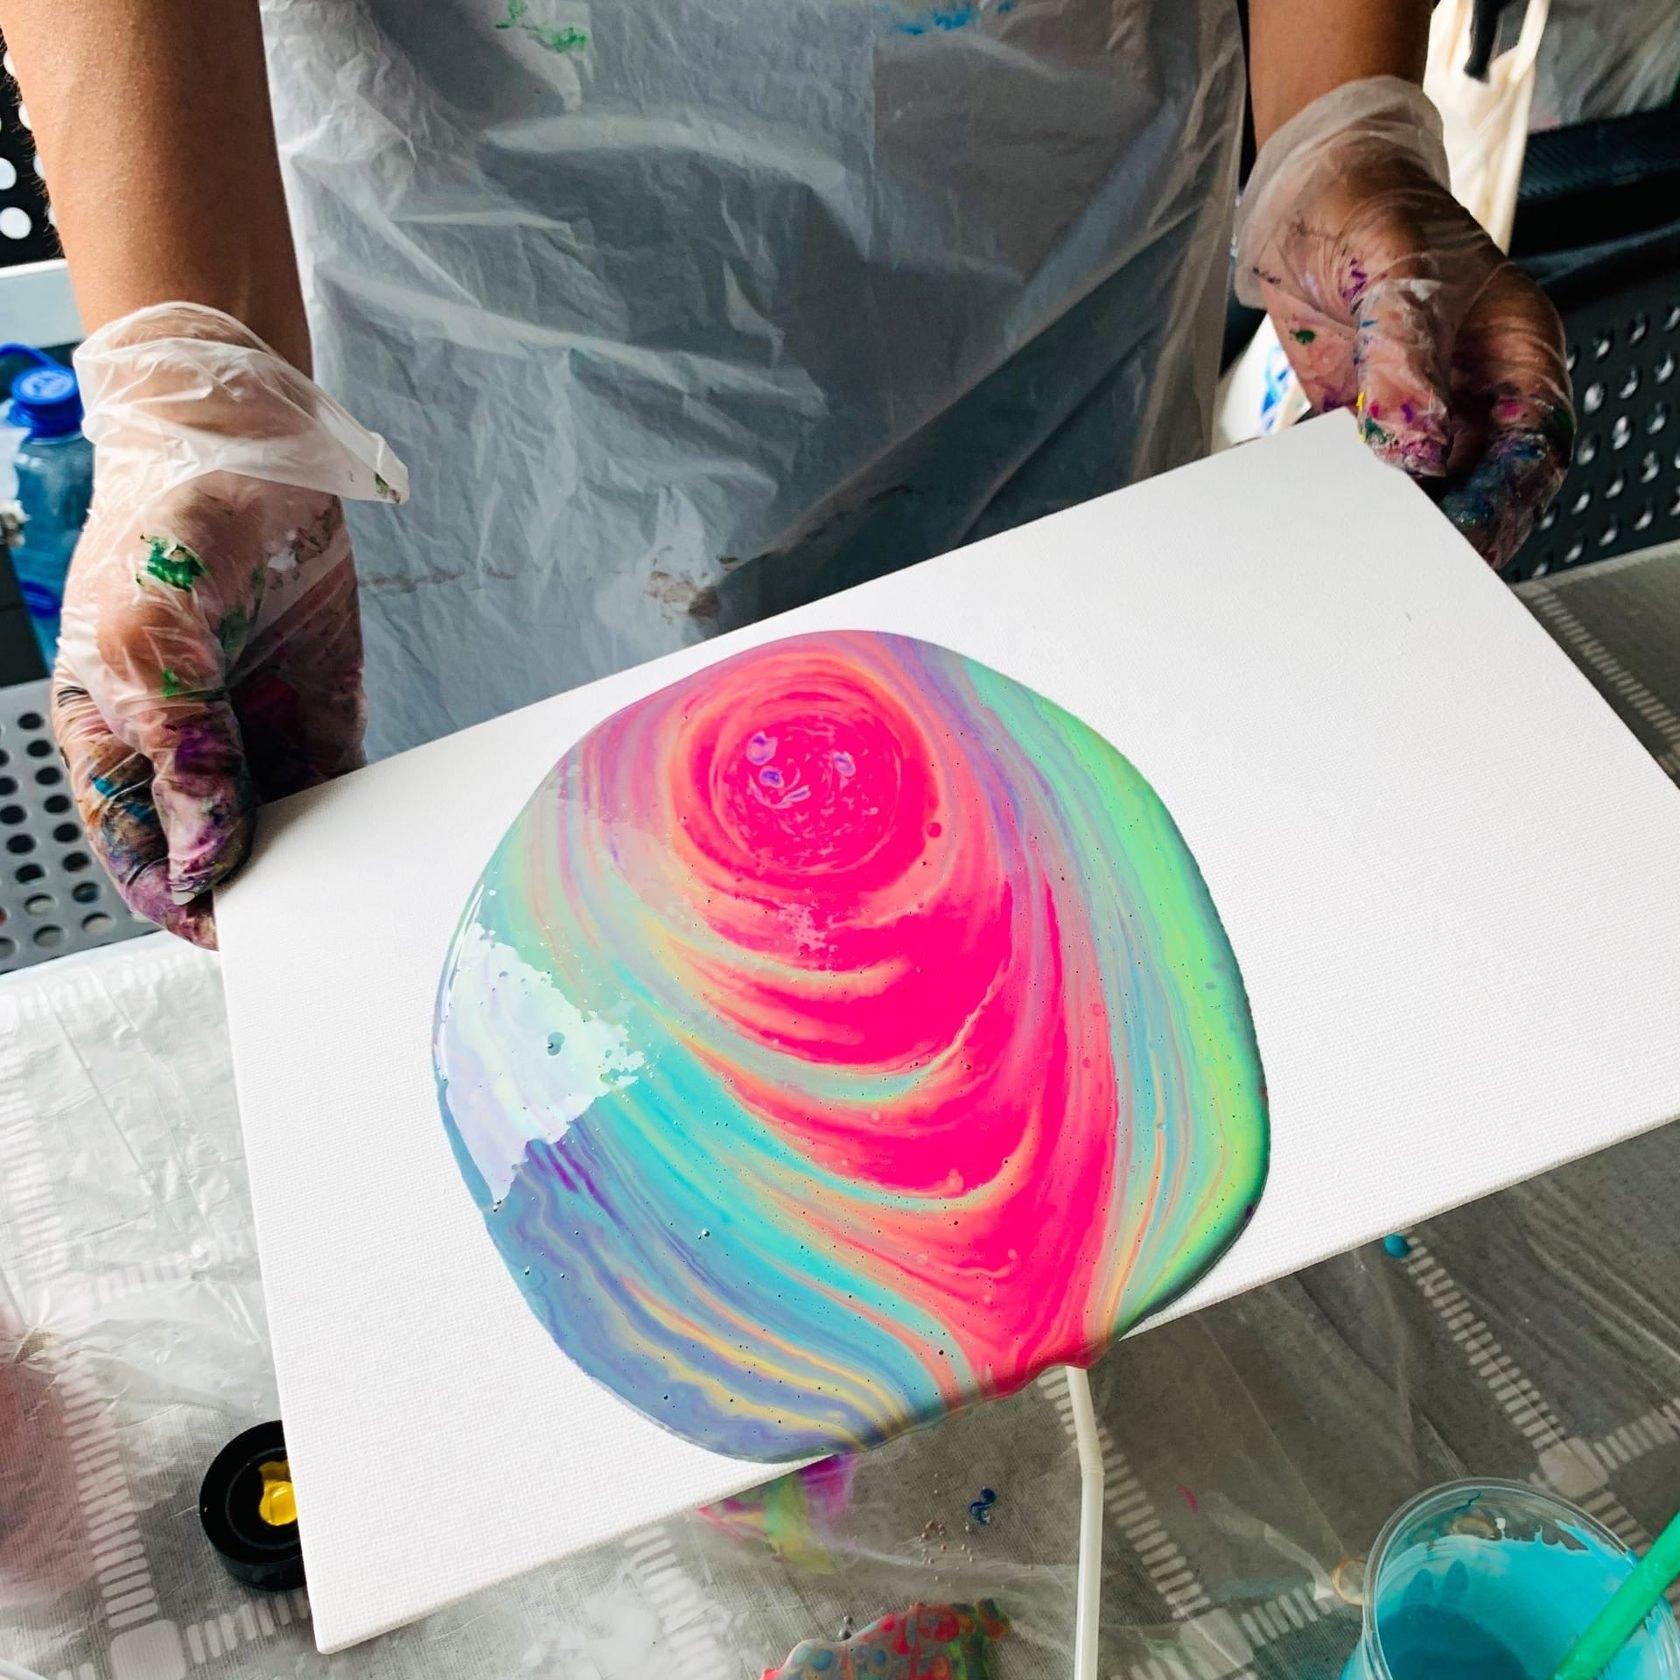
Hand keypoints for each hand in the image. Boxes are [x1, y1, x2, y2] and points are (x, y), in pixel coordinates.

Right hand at [52, 304, 406, 946]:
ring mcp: (252, 732)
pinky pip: (339, 786)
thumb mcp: (151, 630)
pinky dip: (361, 823)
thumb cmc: (168, 522)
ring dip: (313, 869)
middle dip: (252, 895)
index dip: (175, 895)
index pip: (137, 846)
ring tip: (356, 903)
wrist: (249, 443)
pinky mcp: (318, 713)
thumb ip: (179, 743)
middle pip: (211, 851)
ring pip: (280, 831)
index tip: (228, 934)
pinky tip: (387, 849)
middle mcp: (185, 747)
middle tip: (307, 931)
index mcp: (115, 734)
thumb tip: (205, 849)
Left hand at [1236, 77, 1573, 567]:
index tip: (1467, 545)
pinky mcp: (1368, 416)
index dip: (1506, 504)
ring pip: (1426, 488)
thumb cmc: (1372, 202)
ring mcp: (1423, 405)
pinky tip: (1328, 517)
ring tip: (1364, 552)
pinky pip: (1368, 474)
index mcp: (1517, 350)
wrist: (1310, 190)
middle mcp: (1476, 387)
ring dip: (1398, 522)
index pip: (1533, 449)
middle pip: (1483, 484)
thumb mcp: (1396, 268)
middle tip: (1410, 568)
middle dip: (1454, 530)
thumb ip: (1405, 356)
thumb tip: (1414, 437)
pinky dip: (1350, 498)